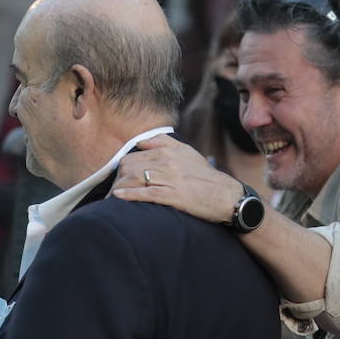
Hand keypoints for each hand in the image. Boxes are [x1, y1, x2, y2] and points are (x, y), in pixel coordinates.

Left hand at [113, 135, 245, 223]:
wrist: (227, 196)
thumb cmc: (206, 177)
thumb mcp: (187, 153)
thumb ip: (163, 143)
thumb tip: (141, 141)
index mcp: (167, 151)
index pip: (132, 156)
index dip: (121, 170)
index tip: (118, 180)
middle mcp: (167, 162)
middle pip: (128, 167)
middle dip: (118, 179)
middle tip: (113, 191)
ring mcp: (171, 178)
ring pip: (135, 179)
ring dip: (119, 188)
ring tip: (112, 197)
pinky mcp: (175, 195)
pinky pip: (147, 193)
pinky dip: (130, 195)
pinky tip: (119, 197)